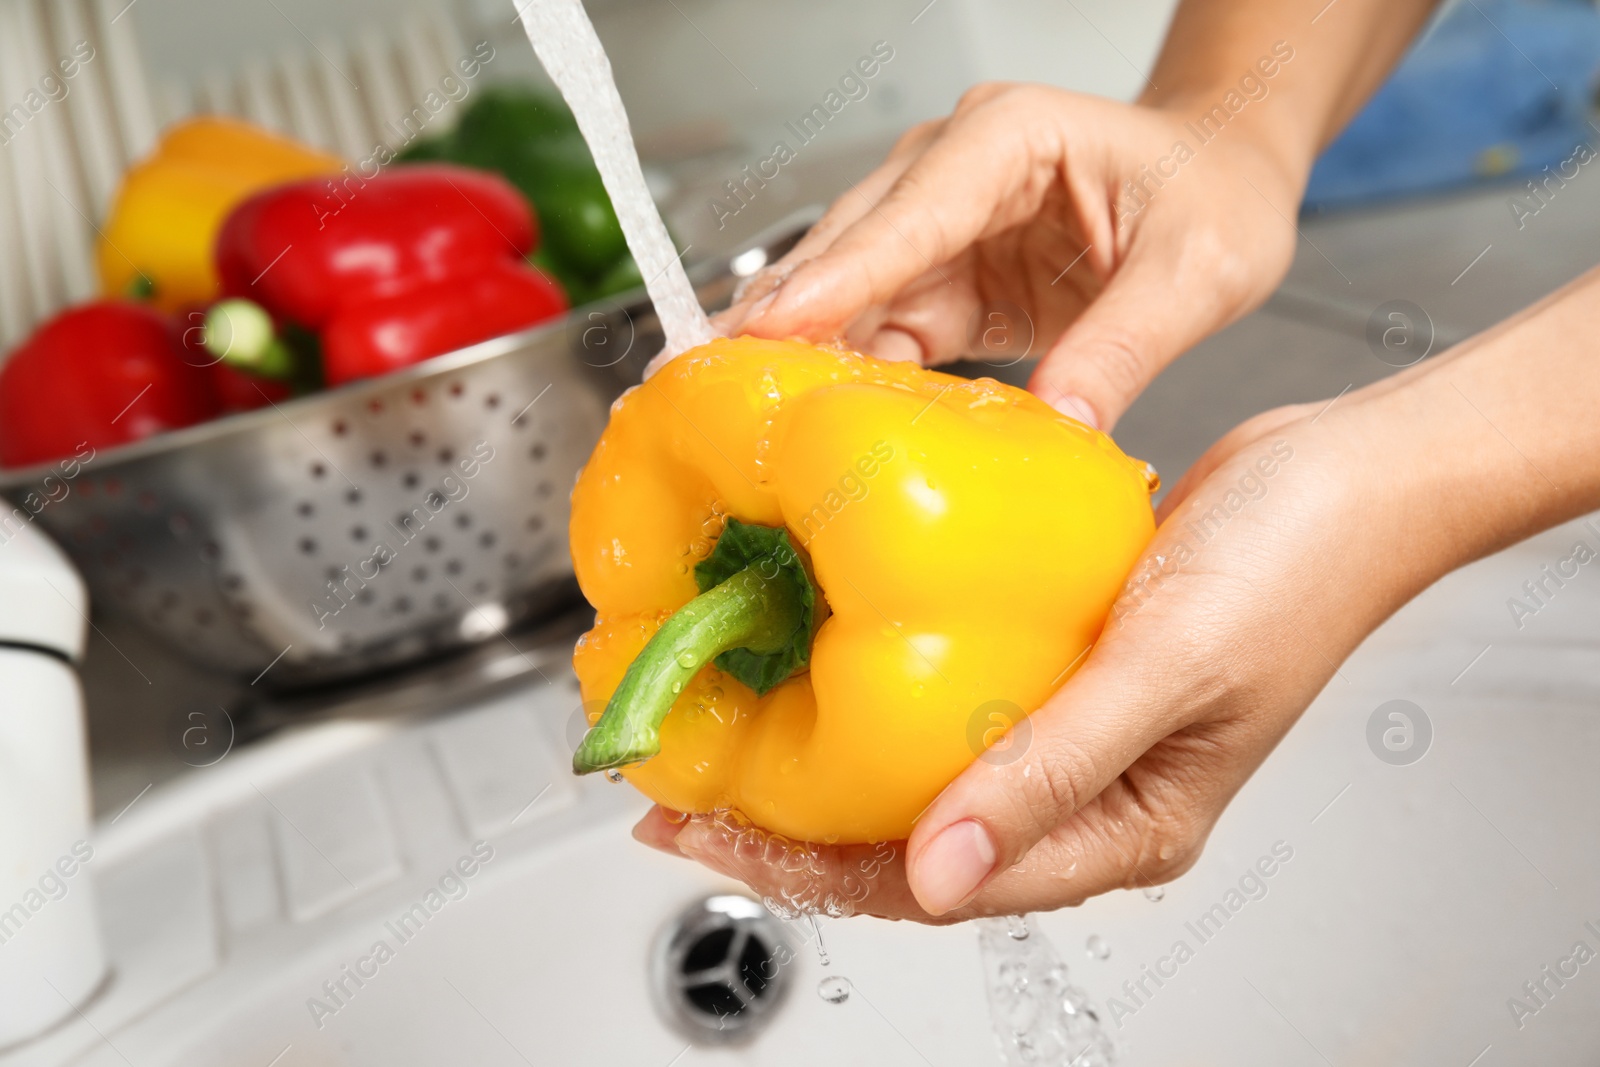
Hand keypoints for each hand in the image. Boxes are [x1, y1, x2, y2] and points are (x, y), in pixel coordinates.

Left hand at [634, 385, 1435, 919]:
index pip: (934, 882)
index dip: (807, 866)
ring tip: (728, 730)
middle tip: (681, 791)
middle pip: (908, 839)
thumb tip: (936, 869)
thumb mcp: (1165, 673)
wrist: (1349, 474)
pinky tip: (819, 654)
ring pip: (919, 769)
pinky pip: (950, 696)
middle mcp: (1086, 793)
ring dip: (822, 754)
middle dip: (788, 826)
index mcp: (1121, 829)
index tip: (707, 830)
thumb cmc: (1298, 569)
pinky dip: (878, 685)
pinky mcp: (1060, 664)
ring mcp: (1069, 730)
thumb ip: (1049, 771)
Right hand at [714, 83, 1307, 429]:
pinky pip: (885, 330)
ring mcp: (942, 225)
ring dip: (804, 352)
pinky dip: (855, 375)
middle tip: (710, 376)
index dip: (840, 275)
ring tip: (740, 409)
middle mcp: (957, 171)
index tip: (770, 325)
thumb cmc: (1213, 191)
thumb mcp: (1197, 270)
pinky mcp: (945, 279)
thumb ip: (1126, 344)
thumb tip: (1062, 426)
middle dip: (784, 314)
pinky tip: (820, 417)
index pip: (910, 214)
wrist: (1222, 183)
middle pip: (853, 248)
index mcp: (1010, 138)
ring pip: (853, 293)